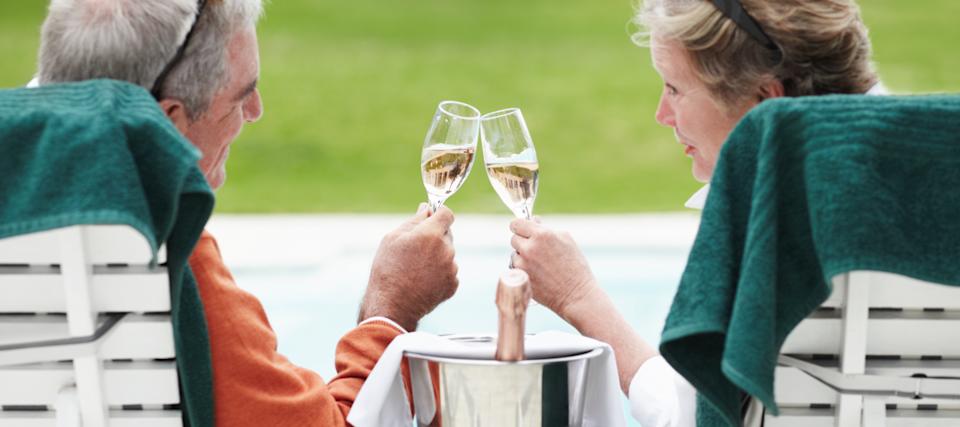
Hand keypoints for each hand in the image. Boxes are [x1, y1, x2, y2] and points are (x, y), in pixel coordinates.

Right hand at [359, 203, 458, 330]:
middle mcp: (446, 250)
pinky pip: (449, 272)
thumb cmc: (387, 270)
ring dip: (437, 256)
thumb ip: (413, 221)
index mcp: (431, 234)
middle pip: (447, 234)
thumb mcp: (392, 239)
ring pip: (448, 254)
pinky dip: (439, 273)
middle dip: (434, 237)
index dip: (438, 214)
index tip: (431, 218)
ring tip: (416, 268)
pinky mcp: (453, 284)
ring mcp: (451, 268)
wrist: (392, 305)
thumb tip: (426, 209)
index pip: (447, 214)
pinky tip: (422, 280)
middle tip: (415, 249)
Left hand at [509, 218, 597, 318]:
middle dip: (523, 242)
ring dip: (522, 257)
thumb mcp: (566, 240)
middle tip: (536, 250)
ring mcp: (523, 264)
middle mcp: (529, 248)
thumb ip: (546, 228)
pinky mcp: (520, 278)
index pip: (516, 223)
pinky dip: (522, 270)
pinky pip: (515, 269)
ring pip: (514, 255)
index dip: (520, 226)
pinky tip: (537, 274)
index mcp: (542, 235)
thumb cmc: (575, 266)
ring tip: (540, 265)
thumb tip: (533, 220)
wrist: (576, 295)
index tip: (523, 230)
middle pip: (514, 238)